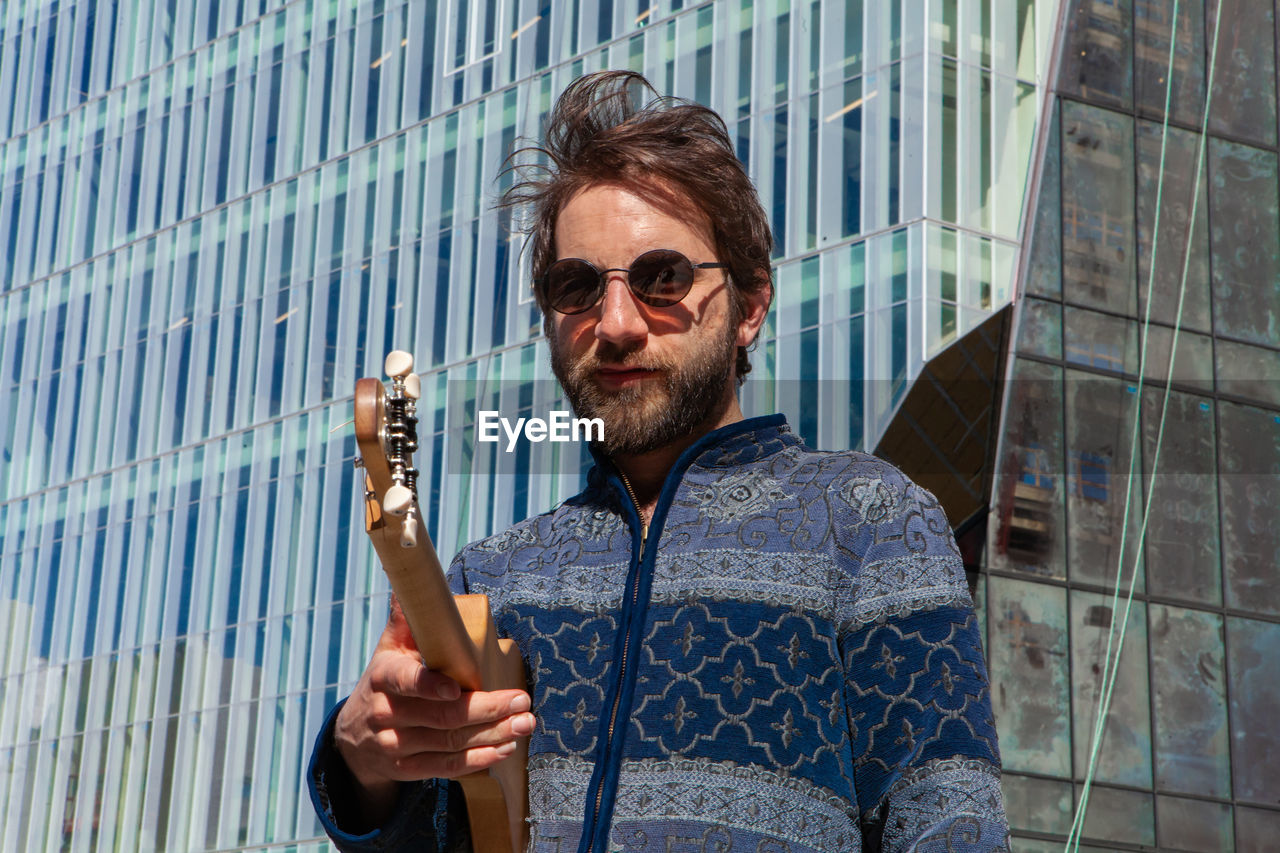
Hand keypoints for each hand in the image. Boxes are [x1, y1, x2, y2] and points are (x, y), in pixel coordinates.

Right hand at [332, 596, 533, 823]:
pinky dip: (478, 759)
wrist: (353, 736)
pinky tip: (505, 748)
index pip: (406, 680)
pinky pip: (446, 767)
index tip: (457, 689)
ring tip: (524, 724)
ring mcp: (395, 745)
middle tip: (522, 702)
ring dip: (492, 735)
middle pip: (441, 716)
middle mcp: (386, 713)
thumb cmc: (385, 680)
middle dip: (487, 709)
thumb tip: (416, 583)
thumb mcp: (388, 648)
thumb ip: (405, 620)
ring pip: (449, 742)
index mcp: (384, 677)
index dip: (430, 686)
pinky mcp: (406, 770)